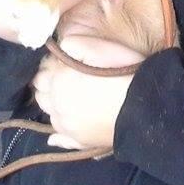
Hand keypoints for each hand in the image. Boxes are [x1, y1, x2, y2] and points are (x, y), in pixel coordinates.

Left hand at [32, 34, 141, 148]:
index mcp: (59, 78)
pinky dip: (57, 125)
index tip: (66, 60)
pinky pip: (56, 134)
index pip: (44, 69)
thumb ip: (76, 44)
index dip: (54, 62)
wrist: (143, 108)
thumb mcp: (102, 48)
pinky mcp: (75, 140)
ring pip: (47, 111)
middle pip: (40, 90)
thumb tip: (60, 46)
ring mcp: (64, 124)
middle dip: (49, 82)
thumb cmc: (125, 74)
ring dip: (52, 101)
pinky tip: (65, 121)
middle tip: (66, 77)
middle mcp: (56, 102)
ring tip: (69, 95)